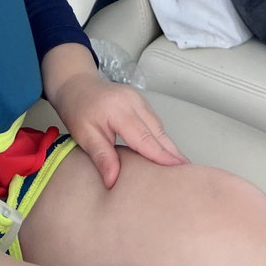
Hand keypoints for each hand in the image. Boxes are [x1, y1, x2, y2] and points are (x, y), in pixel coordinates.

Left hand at [41, 45, 188, 188]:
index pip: (146, 139)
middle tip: (190, 176)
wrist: (75, 84)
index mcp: (119, 110)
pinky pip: (155, 122)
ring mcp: (138, 99)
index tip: (180, 171)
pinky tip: (167, 152)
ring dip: (170, 147)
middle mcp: (133, 102)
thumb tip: (113, 181)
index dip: (163, 156)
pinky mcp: (139, 101)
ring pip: (159, 127)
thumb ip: (101, 156)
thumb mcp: (84, 135)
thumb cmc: (77, 109)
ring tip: (182, 169)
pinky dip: (162, 138)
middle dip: (174, 154)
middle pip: (159, 133)